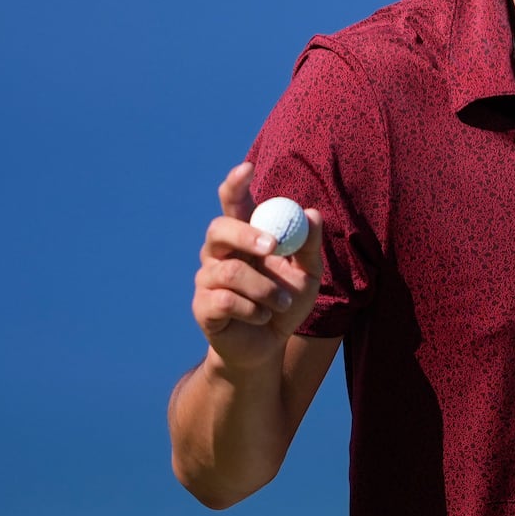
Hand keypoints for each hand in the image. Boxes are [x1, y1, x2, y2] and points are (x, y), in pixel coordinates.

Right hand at [192, 163, 323, 372]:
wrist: (268, 347)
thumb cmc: (286, 303)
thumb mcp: (307, 275)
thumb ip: (310, 245)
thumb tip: (312, 214)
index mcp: (243, 236)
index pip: (232, 202)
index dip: (235, 184)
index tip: (247, 167)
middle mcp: (219, 252)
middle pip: (219, 228)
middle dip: (246, 235)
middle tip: (272, 247)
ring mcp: (207, 278)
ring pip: (231, 271)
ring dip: (265, 289)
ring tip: (282, 304)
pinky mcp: (203, 306)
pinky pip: (226, 301)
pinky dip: (253, 310)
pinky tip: (262, 317)